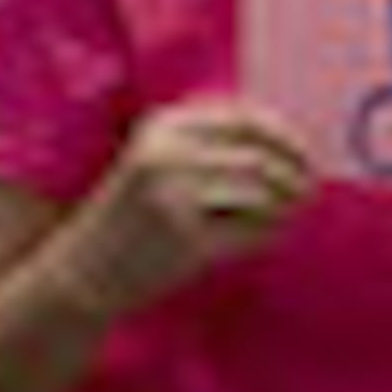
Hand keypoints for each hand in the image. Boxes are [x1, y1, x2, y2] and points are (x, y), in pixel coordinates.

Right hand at [77, 98, 315, 315]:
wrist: (81, 274)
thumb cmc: (128, 219)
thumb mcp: (154, 161)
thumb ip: (207, 145)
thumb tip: (287, 146)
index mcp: (162, 126)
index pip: (244, 118)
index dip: (284, 135)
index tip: (306, 154)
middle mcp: (167, 155)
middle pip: (258, 156)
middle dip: (294, 174)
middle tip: (310, 190)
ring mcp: (174, 198)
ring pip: (260, 193)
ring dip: (286, 205)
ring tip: (292, 213)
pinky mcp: (186, 242)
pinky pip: (249, 232)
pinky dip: (270, 234)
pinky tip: (270, 236)